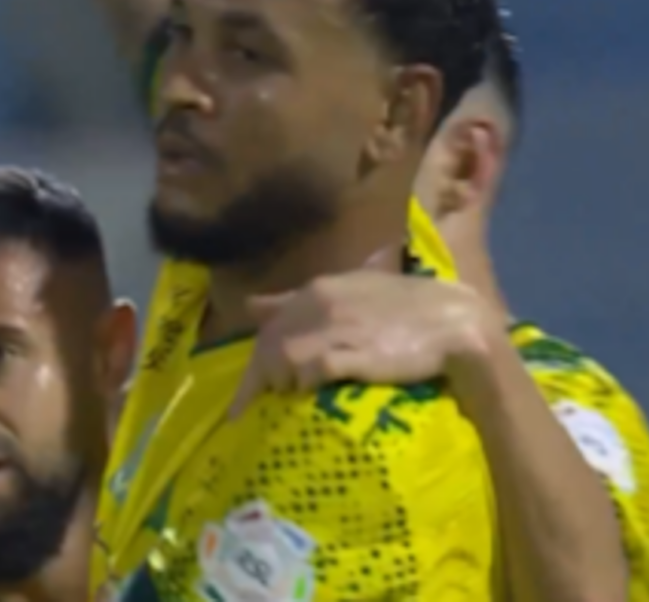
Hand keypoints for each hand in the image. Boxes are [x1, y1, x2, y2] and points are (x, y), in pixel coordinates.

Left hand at [230, 271, 500, 417]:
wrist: (456, 324)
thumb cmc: (404, 310)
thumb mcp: (348, 291)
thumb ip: (298, 300)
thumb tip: (251, 307)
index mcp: (318, 290)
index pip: (267, 324)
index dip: (252, 361)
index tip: (241, 395)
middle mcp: (321, 306)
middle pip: (269, 345)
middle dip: (257, 380)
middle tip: (253, 408)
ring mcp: (337, 329)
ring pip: (284, 357)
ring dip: (278, 382)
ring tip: (284, 402)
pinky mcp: (355, 353)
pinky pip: (312, 369)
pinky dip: (302, 383)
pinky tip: (305, 395)